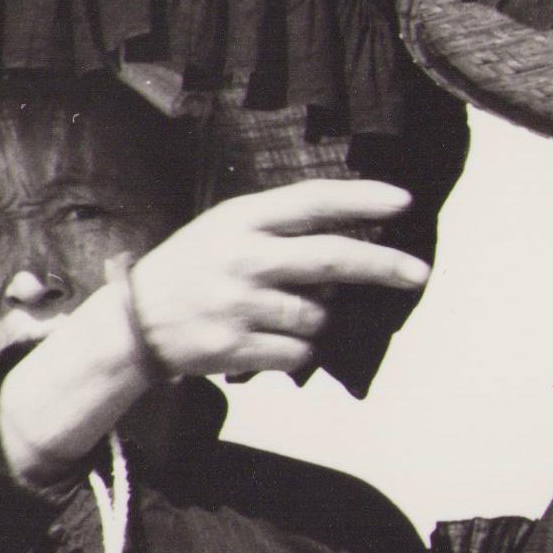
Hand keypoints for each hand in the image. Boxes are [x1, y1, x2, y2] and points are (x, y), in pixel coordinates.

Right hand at [0, 180, 429, 483]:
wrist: (132, 323)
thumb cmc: (192, 269)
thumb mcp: (225, 230)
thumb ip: (281, 230)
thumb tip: (355, 244)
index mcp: (240, 220)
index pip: (312, 202)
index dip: (361, 200)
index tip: (403, 202)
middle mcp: (242, 259)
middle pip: (330, 260)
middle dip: (383, 267)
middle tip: (419, 274)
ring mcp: (239, 305)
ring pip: (319, 315)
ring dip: (318, 318)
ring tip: (280, 313)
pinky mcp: (236, 347)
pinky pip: (299, 352)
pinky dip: (297, 349)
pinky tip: (266, 339)